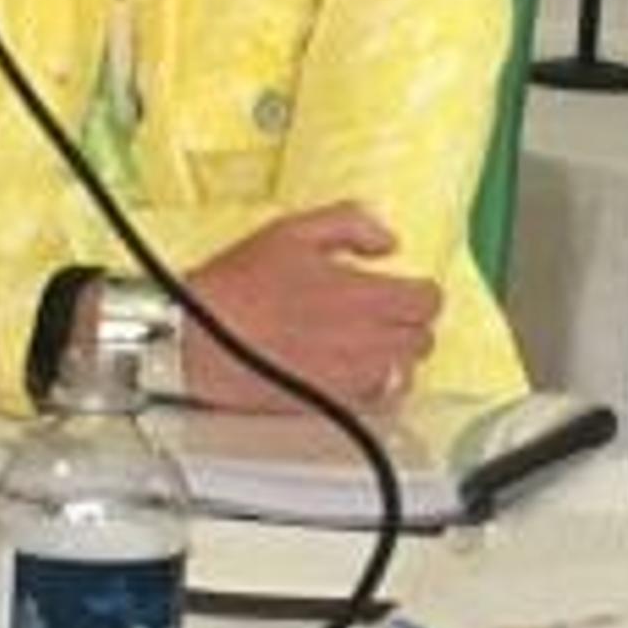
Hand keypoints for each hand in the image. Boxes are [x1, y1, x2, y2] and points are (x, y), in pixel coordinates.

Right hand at [178, 203, 438, 411]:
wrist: (199, 339)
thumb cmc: (238, 288)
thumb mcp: (293, 231)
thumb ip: (351, 224)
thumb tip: (388, 241)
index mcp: (363, 295)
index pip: (428, 300)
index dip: (419, 291)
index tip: (404, 288)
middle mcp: (367, 340)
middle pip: (423, 338)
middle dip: (409, 322)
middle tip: (385, 313)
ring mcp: (353, 378)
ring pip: (407, 371)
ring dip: (396, 354)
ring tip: (370, 342)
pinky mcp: (334, 404)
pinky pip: (381, 401)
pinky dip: (378, 386)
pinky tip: (356, 370)